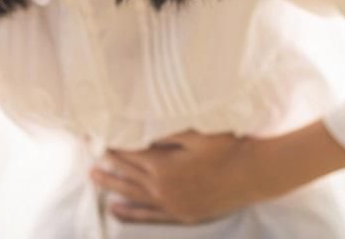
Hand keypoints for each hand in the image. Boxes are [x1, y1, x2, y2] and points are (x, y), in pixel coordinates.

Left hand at [89, 130, 263, 224]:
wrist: (256, 173)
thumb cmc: (229, 147)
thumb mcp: (197, 133)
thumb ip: (167, 132)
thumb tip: (141, 129)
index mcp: (163, 167)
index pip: (129, 155)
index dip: (112, 146)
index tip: (98, 138)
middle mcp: (162, 189)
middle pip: (126, 175)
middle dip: (107, 165)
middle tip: (89, 159)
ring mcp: (171, 204)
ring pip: (133, 196)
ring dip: (113, 186)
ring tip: (94, 179)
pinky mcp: (182, 214)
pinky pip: (149, 215)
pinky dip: (131, 213)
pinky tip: (117, 210)